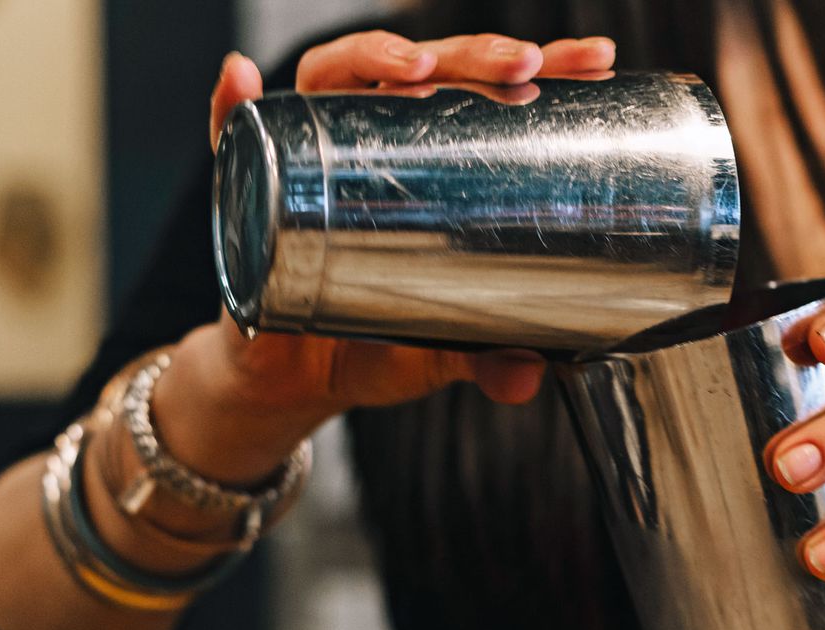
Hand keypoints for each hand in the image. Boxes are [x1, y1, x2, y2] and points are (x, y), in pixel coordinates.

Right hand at [171, 32, 616, 482]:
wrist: (291, 379)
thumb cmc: (371, 338)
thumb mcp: (437, 348)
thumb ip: (484, 358)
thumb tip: (531, 377)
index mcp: (429, 162)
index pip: (485, 94)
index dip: (538, 69)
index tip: (592, 60)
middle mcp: (369, 141)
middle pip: (422, 70)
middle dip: (476, 54)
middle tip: (525, 62)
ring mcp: (308, 154)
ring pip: (337, 78)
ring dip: (375, 58)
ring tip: (417, 69)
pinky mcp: (251, 186)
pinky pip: (233, 135)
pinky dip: (232, 105)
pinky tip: (244, 81)